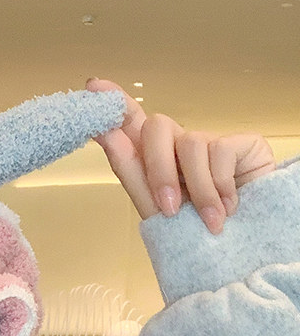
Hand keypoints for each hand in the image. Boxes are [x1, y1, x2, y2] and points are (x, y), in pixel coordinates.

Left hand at [86, 79, 275, 233]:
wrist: (241, 249)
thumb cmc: (194, 233)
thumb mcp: (157, 209)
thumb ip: (133, 174)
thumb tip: (107, 136)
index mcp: (153, 161)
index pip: (131, 124)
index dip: (115, 103)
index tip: (93, 86)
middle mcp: (179, 147)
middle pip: (156, 127)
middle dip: (158, 169)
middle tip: (168, 209)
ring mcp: (209, 144)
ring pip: (190, 144)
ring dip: (197, 190)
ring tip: (209, 220)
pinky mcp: (241, 144)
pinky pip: (220, 152)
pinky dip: (220, 187)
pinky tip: (229, 208)